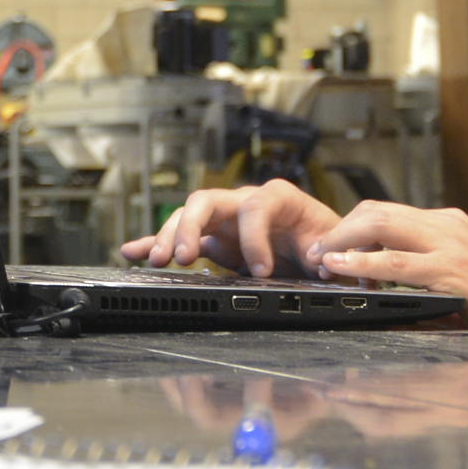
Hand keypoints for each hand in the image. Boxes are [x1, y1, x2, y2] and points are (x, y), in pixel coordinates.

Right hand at [124, 180, 341, 276]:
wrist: (322, 248)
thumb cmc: (329, 241)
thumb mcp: (336, 246)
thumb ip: (327, 252)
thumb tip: (321, 263)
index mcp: (279, 198)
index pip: (256, 206)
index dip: (255, 237)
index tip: (261, 270)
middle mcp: (245, 203)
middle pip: (207, 201)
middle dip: (190, 226)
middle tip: (182, 258)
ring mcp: (225, 219)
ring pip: (187, 217)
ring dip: (168, 237)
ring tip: (156, 261)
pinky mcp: (213, 238)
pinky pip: (180, 238)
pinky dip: (156, 244)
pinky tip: (132, 252)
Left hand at [301, 201, 467, 333]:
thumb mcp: (457, 270)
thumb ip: (423, 262)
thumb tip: (378, 269)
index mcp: (446, 223)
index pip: (386, 211)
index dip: (351, 227)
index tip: (329, 246)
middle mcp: (446, 225)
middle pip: (376, 211)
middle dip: (339, 229)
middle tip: (315, 250)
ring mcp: (450, 245)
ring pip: (380, 226)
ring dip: (342, 242)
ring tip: (319, 258)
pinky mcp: (452, 271)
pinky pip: (397, 263)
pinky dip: (362, 263)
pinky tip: (341, 268)